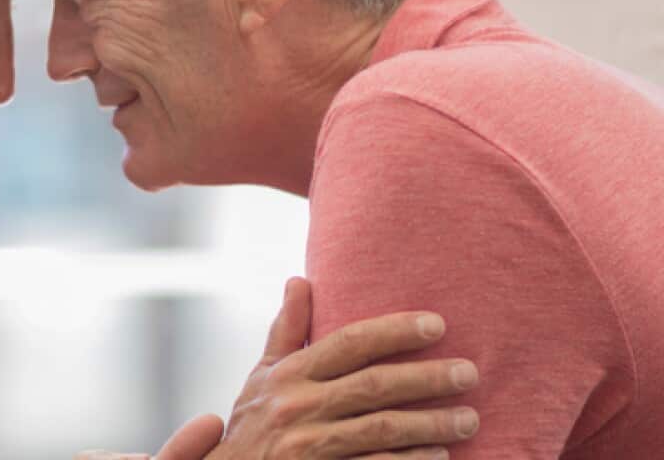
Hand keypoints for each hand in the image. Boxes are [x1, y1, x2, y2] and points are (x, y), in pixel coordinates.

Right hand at [75, 278, 478, 459]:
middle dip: (428, 378)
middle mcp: (298, 406)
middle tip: (470, 373)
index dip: (395, 331)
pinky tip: (440, 456)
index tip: (437, 324)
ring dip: (432, 424)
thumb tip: (300, 279)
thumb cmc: (252, 425)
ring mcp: (309, 445)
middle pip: (375, 385)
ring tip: (469, 418)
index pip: (349, 343)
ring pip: (383, 429)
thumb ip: (287, 331)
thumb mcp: (262, 376)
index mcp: (289, 374)